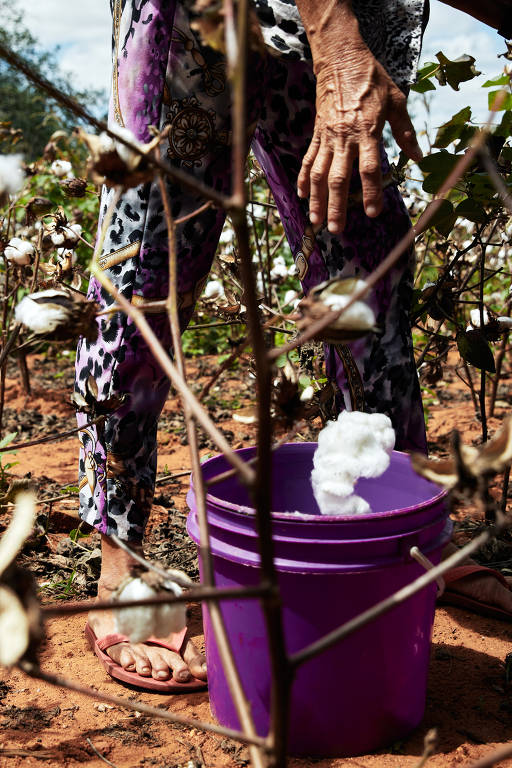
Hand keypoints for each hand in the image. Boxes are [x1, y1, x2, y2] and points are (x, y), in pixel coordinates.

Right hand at [297, 50, 422, 233]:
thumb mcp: (396, 101)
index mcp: (367, 130)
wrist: (341, 58)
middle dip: (337, 206)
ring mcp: (328, 136)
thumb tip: (417, 157)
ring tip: (315, 220)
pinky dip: (304, 178)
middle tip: (337, 229)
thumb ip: (405, 131)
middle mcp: (344, 137)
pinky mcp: (317, 133)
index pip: (369, 168)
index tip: (372, 213)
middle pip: (339, 178)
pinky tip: (302, 195)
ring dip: (317, 199)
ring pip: (319, 173)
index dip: (370, 192)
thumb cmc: (372, 78)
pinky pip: (309, 159)